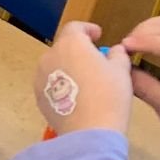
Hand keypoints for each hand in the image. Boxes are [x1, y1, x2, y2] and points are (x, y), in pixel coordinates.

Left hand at [35, 21, 131, 136]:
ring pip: (55, 65)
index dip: (87, 29)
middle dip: (78, 50)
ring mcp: (40, 77)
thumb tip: (114, 50)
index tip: (98, 35)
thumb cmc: (109, 95)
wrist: (89, 131)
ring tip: (86, 79)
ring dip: (69, 66)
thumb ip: (117, 54)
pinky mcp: (38, 96)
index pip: (75, 28)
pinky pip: (51, 83)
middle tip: (95, 60)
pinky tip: (76, 95)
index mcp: (70, 44)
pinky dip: (62, 83)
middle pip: (64, 47)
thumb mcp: (121, 71)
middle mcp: (50, 56)